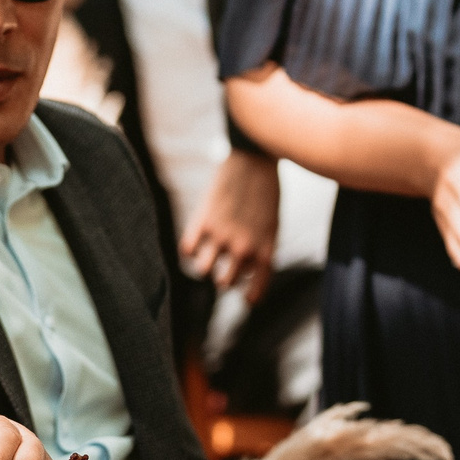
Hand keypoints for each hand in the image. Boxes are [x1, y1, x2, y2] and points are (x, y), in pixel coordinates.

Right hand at [181, 151, 280, 302]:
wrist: (256, 159)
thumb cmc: (267, 191)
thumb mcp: (272, 223)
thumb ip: (260, 248)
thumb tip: (242, 270)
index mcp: (265, 249)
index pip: (257, 288)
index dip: (250, 297)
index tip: (246, 300)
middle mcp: (243, 247)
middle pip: (224, 282)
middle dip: (224, 278)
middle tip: (224, 269)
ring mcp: (221, 234)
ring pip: (203, 270)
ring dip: (205, 266)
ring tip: (207, 257)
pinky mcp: (203, 219)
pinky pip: (187, 250)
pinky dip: (190, 249)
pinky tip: (196, 241)